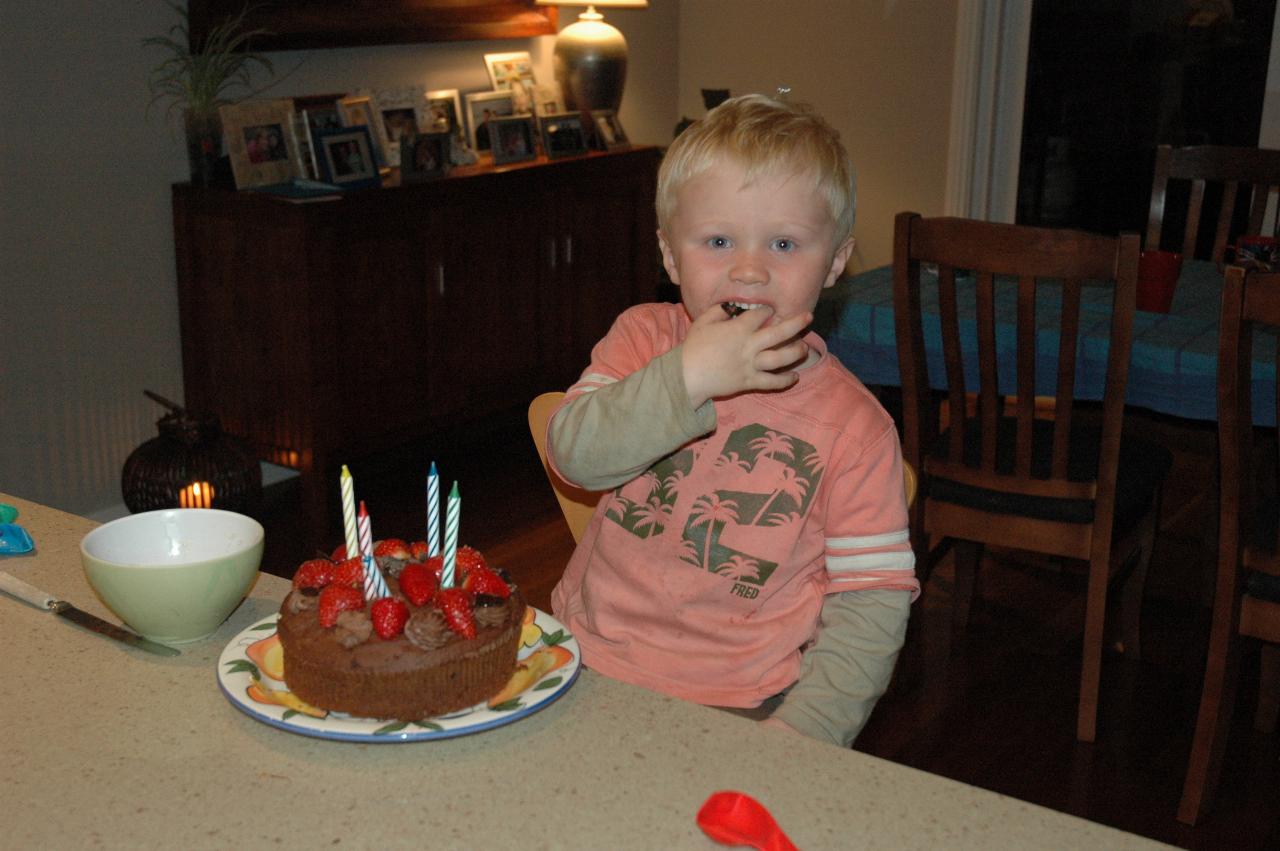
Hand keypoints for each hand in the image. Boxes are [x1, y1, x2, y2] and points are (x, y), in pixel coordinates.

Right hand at [681, 304, 812, 407]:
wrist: (687, 376)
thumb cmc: (693, 348)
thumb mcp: (702, 322)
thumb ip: (718, 311)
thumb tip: (731, 306)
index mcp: (738, 329)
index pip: (760, 315)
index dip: (767, 310)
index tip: (770, 310)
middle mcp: (749, 346)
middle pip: (779, 333)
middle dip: (796, 323)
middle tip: (808, 317)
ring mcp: (750, 365)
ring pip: (780, 358)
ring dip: (795, 352)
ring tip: (804, 347)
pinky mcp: (749, 382)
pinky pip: (771, 382)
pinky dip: (785, 380)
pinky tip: (795, 377)